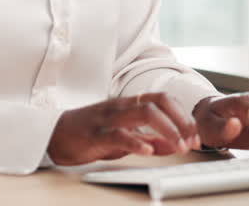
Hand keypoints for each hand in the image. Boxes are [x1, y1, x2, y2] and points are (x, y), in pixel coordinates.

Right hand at [47, 92, 200, 165]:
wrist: (54, 135)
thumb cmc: (89, 134)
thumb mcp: (124, 138)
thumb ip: (149, 140)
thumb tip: (174, 146)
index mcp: (129, 104)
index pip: (164, 99)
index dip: (183, 115)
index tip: (194, 135)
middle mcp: (121, 106)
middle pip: (159, 102)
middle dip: (181, 120)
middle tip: (191, 140)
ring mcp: (109, 118)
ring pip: (144, 112)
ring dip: (167, 129)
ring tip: (179, 146)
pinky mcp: (96, 134)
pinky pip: (119, 134)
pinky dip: (136, 141)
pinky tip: (147, 150)